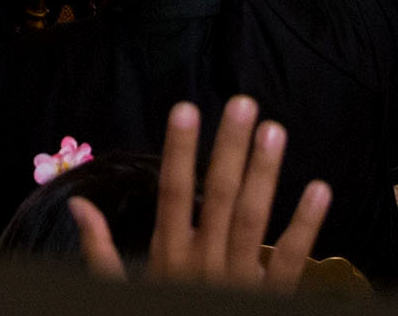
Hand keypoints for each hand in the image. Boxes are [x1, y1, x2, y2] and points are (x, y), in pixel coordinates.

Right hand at [71, 97, 330, 290]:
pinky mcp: (271, 298)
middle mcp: (205, 263)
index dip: (180, 152)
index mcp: (169, 257)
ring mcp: (240, 280)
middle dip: (229, 149)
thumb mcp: (124, 291)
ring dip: (265, 174)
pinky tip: (319, 189)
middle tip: (242, 103)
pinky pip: (291, 261)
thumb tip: (79, 204)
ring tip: (275, 130)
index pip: (173, 194)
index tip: (186, 109)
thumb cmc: (160, 313)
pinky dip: (306, 226)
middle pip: (218, 197)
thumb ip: (101, 251)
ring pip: (253, 219)